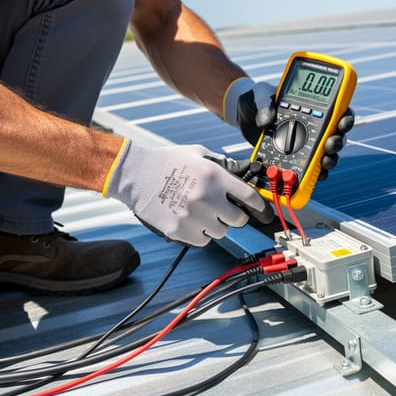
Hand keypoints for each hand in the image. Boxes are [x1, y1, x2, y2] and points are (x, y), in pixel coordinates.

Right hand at [104, 140, 268, 246]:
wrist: (135, 174)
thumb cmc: (166, 162)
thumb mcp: (198, 154)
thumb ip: (221, 164)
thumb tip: (241, 171)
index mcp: (215, 176)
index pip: (249, 197)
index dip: (258, 205)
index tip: (259, 209)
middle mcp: (207, 197)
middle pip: (238, 219)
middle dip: (235, 216)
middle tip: (225, 212)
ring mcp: (193, 216)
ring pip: (221, 232)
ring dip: (216, 226)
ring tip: (203, 215)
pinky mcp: (179, 230)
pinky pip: (203, 241)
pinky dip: (201, 235)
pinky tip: (192, 222)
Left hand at [223, 77, 354, 180]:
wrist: (245, 114)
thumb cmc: (258, 99)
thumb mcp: (261, 94)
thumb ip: (265, 103)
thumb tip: (266, 120)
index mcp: (313, 107)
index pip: (338, 111)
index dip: (346, 117)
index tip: (342, 123)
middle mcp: (314, 126)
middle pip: (336, 136)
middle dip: (337, 142)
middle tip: (329, 145)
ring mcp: (306, 144)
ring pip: (326, 155)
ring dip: (329, 160)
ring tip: (323, 162)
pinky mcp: (295, 158)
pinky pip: (309, 168)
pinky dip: (312, 174)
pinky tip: (310, 176)